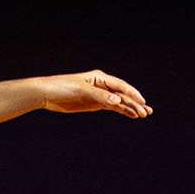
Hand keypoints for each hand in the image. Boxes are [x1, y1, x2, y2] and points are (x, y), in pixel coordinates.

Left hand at [29, 70, 148, 116]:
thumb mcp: (81, 91)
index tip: (142, 102)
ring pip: (119, 102)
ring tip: (144, 115)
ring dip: (131, 107)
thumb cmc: (62, 87)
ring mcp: (99, 95)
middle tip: (146, 112)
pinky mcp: (95, 104)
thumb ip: (99, 96)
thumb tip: (117, 101)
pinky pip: (112, 107)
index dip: (132, 94)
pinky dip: (122, 111)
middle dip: (135, 103)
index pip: (120, 86)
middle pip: (122, 95)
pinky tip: (131, 115)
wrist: (47, 94)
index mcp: (99, 78)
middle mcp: (102, 85)